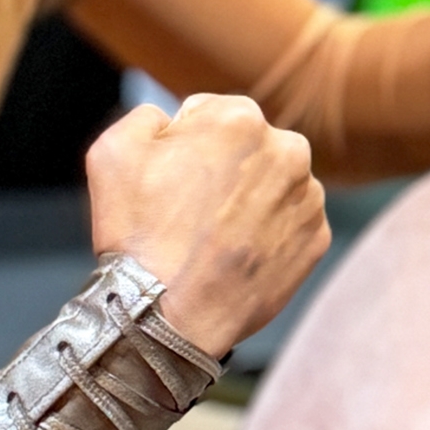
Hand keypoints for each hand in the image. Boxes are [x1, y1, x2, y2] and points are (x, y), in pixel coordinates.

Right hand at [85, 95, 328, 356]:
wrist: (167, 316)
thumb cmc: (137, 232)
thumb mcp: (111, 150)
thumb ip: (147, 115)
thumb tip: (170, 118)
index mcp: (239, 116)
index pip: (207, 113)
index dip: (180, 146)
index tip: (169, 179)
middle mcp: (287, 148)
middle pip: (246, 147)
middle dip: (221, 168)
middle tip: (189, 209)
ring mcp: (308, 197)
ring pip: (271, 183)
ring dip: (247, 199)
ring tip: (212, 236)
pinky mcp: (317, 239)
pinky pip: (289, 223)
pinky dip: (266, 233)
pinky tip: (234, 254)